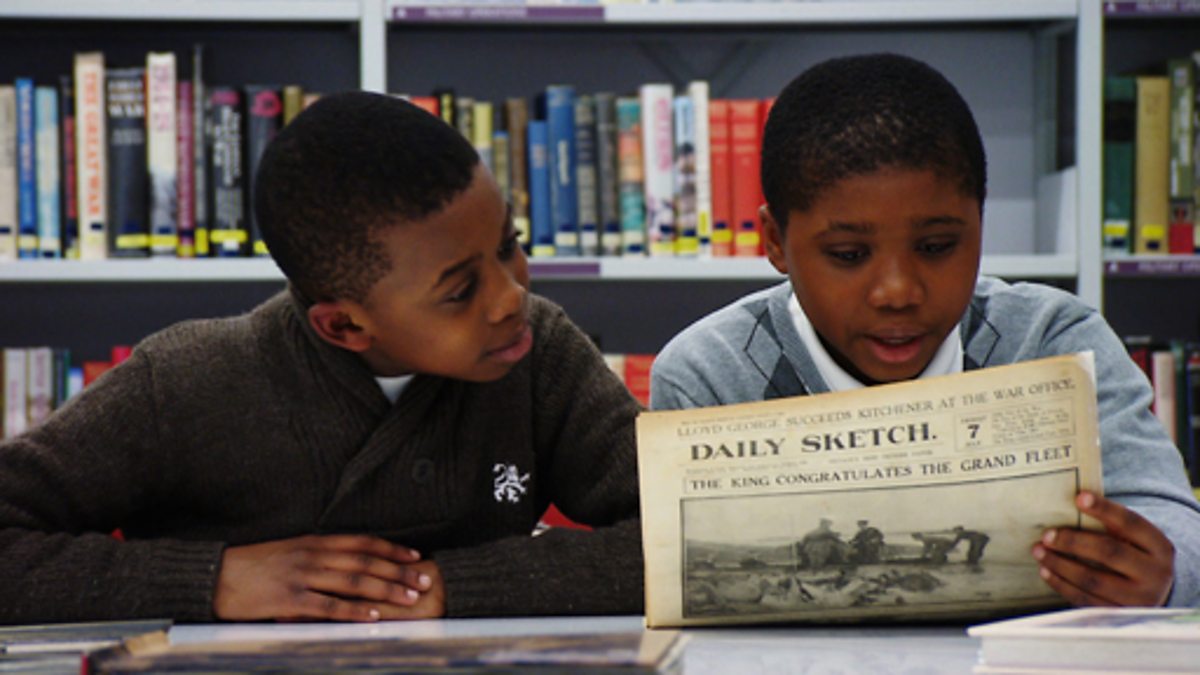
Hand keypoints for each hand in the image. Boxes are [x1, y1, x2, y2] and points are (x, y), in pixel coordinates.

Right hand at [214, 534, 432, 620]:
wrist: (215, 576)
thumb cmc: (253, 567)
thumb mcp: (289, 552)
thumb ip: (318, 556)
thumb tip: (348, 564)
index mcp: (314, 541)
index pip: (362, 542)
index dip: (391, 548)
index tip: (415, 555)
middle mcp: (313, 554)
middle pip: (365, 561)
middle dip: (399, 571)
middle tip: (424, 580)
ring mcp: (302, 575)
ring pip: (353, 581)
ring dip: (386, 589)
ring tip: (410, 598)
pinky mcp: (289, 599)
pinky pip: (328, 605)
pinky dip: (353, 611)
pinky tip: (373, 616)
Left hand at [1032, 491, 1173, 606]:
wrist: (1154, 590)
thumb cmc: (1133, 553)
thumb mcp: (1133, 537)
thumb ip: (1110, 523)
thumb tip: (1071, 502)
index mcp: (1158, 546)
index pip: (1130, 523)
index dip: (1104, 509)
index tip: (1079, 498)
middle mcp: (1155, 573)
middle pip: (1109, 552)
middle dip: (1073, 542)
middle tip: (1047, 534)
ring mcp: (1139, 598)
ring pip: (1093, 580)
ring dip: (1060, 564)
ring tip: (1039, 551)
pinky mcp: (1119, 615)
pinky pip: (1085, 600)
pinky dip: (1061, 584)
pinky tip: (1046, 571)